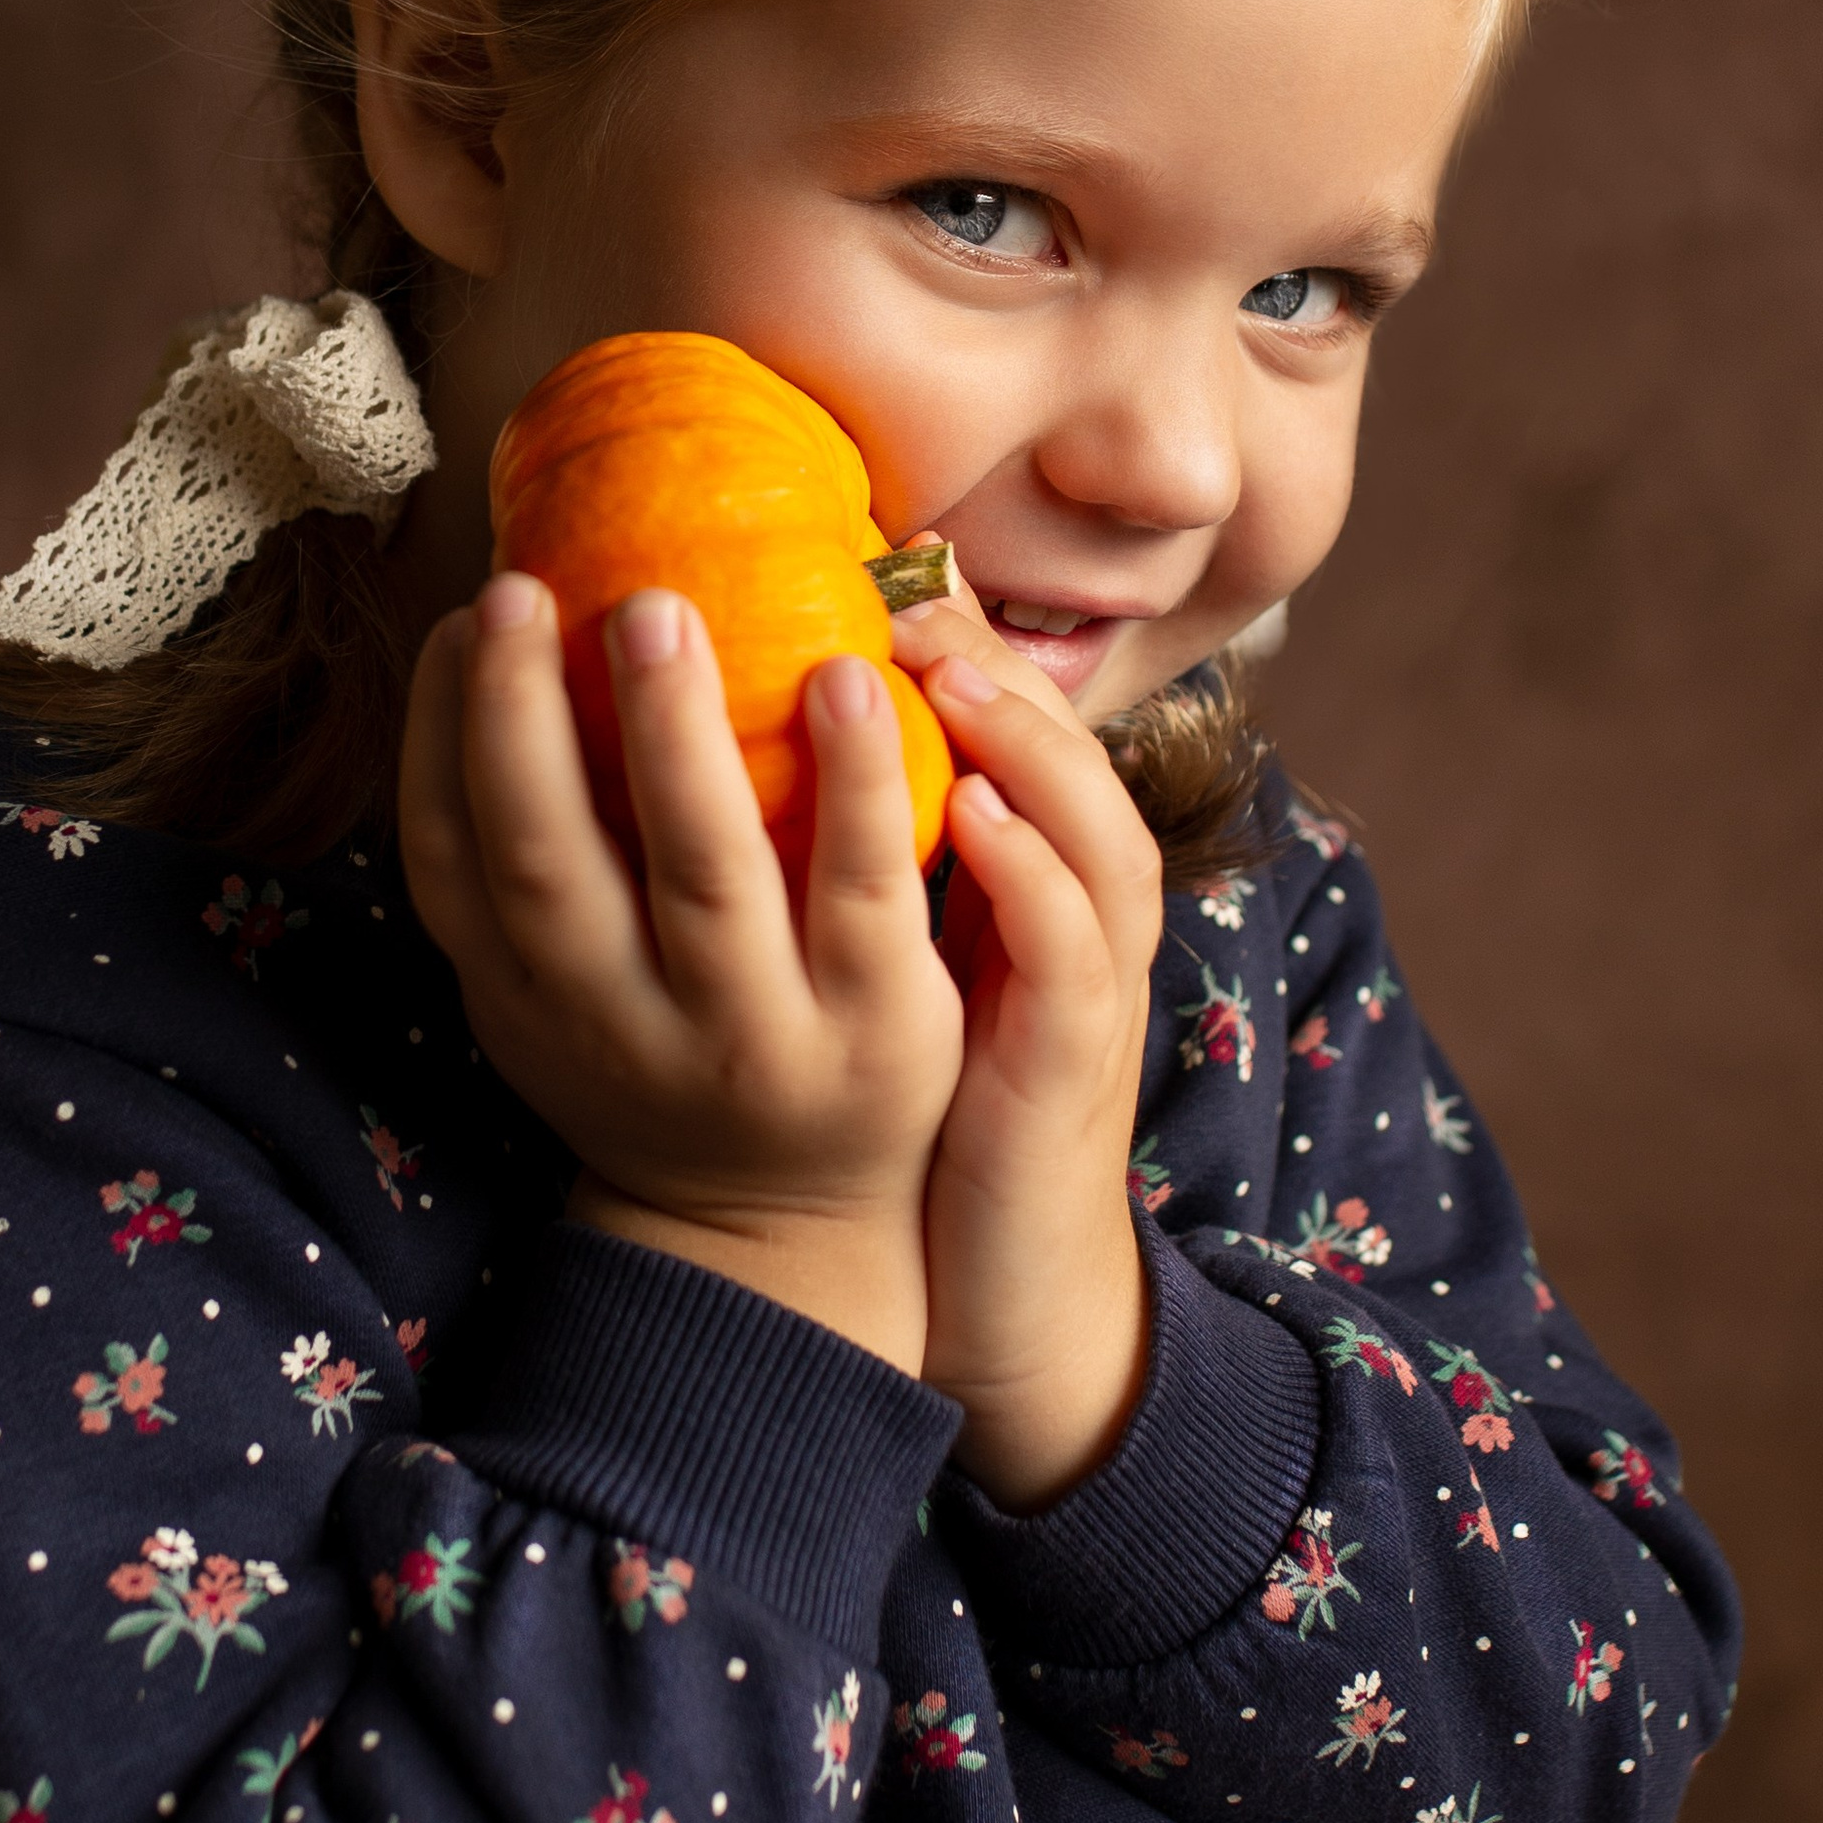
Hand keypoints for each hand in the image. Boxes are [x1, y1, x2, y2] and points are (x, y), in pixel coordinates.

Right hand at [400, 575, 963, 1372]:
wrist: (783, 1234)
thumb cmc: (658, 1058)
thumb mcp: (549, 994)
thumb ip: (515, 867)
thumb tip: (492, 655)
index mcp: (525, 998)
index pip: (449, 864)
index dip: (438, 739)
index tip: (464, 616)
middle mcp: (620, 1023)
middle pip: (549, 867)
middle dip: (524, 723)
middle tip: (525, 588)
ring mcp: (753, 1033)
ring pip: (703, 877)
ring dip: (676, 736)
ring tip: (658, 608)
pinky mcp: (878, 1030)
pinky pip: (863, 889)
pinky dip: (854, 781)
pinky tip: (849, 679)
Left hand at [888, 586, 1164, 1508]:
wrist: (997, 1270)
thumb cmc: (929, 1087)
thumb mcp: (894, 944)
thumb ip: (851, 839)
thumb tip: (732, 725)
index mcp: (1023, 865)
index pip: (1006, 717)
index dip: (947, 630)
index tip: (860, 552)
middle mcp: (1072, 901)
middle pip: (1056, 743)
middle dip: (981, 653)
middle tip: (893, 583)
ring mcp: (1087, 975)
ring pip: (1090, 823)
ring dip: (1019, 735)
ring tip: (935, 664)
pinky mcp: (1076, 1059)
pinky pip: (1072, 951)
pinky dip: (1035, 876)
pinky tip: (981, 819)